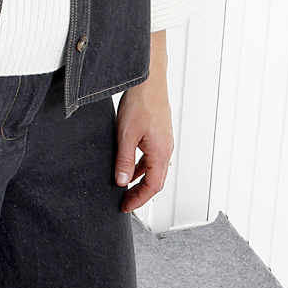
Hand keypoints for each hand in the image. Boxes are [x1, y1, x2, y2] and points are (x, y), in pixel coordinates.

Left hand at [114, 32, 172, 213]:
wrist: (148, 80)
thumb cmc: (141, 103)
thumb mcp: (126, 135)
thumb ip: (124, 161)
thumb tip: (122, 182)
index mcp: (160, 153)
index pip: (153, 186)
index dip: (139, 199)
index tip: (126, 207)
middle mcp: (165, 149)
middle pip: (155, 180)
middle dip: (140, 193)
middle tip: (125, 202)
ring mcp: (163, 141)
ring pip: (153, 168)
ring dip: (139, 179)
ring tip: (124, 186)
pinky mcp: (158, 133)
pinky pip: (150, 157)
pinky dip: (140, 166)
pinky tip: (128, 164)